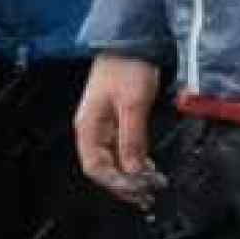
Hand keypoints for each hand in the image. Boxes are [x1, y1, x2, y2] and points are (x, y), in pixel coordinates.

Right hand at [74, 54, 166, 209]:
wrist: (131, 42)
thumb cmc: (127, 68)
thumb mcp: (133, 105)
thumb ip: (132, 139)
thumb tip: (133, 170)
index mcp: (88, 128)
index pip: (96, 168)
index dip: (117, 182)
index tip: (140, 189)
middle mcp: (92, 131)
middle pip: (103, 168)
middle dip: (125, 184)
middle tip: (148, 196)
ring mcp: (103, 127)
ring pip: (113, 161)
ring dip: (131, 176)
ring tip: (151, 187)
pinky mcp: (116, 122)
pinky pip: (122, 150)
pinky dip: (135, 162)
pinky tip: (148, 168)